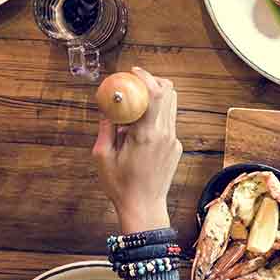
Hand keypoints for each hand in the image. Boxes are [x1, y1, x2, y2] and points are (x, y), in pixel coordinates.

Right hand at [93, 67, 181, 234]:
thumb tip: (107, 108)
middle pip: (169, 93)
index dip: (146, 77)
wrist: (144, 208)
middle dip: (153, 82)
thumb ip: (105, 128)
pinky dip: (156, 115)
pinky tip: (140, 128)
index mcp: (146, 135)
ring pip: (172, 105)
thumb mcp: (102, 156)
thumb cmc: (120, 185)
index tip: (133, 72)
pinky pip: (168, 122)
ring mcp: (173, 141)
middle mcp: (164, 134)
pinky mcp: (176, 147)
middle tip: (135, 83)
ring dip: (156, 98)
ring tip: (136, 106)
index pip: (155, 95)